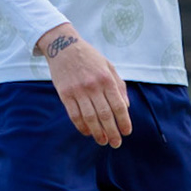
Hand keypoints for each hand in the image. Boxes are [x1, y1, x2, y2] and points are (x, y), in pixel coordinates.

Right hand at [39, 23, 130, 147]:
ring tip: (103, 141)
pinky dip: (81, 126)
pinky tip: (87, 132)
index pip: (118, 105)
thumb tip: (126, 107)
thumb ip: (119, 86)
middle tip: (116, 143)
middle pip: (105, 115)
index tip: (127, 132)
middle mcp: (93, 86)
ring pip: (89, 118)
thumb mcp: (108, 66)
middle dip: (112, 132)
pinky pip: (74, 115)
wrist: (63, 46)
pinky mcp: (65, 94)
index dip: (124, 121)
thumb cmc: (89, 58)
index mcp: (106, 79)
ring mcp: (78, 90)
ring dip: (97, 133)